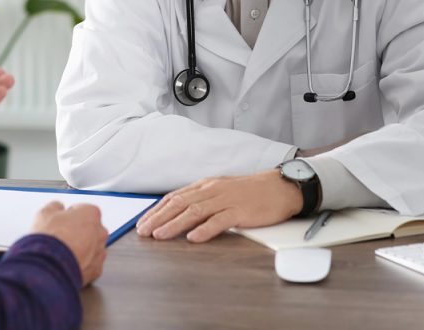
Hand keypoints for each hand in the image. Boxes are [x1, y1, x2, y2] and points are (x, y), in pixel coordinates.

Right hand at [32, 201, 108, 286]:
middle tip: (62, 237)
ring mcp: (100, 252)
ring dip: (81, 249)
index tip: (61, 222)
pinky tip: (68, 264)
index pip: (83, 210)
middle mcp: (100, 232)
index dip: (69, 216)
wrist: (49, 266)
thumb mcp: (45, 213)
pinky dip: (81, 265)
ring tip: (63, 253)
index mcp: (91, 213)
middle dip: (78, 233)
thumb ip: (56, 207)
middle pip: (90, 229)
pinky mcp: (96, 270)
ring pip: (92, 248)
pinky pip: (90, 265)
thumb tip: (56, 208)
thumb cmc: (50, 239)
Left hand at [135, 170, 302, 242]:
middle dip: (159, 218)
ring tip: (160, 236)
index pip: (175, 197)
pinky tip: (193, 237)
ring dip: (174, 224)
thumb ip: (203, 199)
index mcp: (206, 185)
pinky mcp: (240, 211)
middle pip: (180, 203)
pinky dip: (205, 229)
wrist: (280, 187)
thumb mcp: (222, 191)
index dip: (157, 210)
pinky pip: (220, 220)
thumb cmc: (251, 192)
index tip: (143, 222)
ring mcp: (226, 200)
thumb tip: (180, 213)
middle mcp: (213, 190)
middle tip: (143, 232)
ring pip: (195, 211)